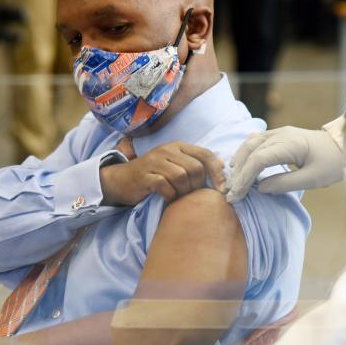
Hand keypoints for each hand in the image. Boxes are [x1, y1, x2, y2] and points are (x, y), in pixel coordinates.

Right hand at [100, 141, 226, 205]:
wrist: (122, 180)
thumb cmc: (154, 174)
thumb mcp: (176, 164)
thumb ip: (197, 162)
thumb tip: (223, 163)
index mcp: (178, 146)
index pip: (205, 154)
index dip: (217, 172)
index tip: (222, 189)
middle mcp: (167, 150)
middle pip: (194, 168)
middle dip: (197, 185)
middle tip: (191, 194)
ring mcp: (154, 161)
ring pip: (181, 176)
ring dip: (183, 191)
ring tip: (178, 196)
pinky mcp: (144, 175)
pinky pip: (165, 186)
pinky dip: (170, 195)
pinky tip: (167, 197)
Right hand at [226, 127, 343, 202]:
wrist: (343, 146)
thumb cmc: (332, 164)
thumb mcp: (312, 179)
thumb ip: (285, 184)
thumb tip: (260, 188)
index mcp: (290, 144)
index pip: (258, 160)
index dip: (245, 177)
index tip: (237, 195)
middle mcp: (281, 135)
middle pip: (250, 151)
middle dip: (238, 172)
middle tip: (230, 192)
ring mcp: (279, 132)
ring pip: (250, 144)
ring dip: (238, 162)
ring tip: (232, 180)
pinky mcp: (279, 135)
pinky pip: (256, 141)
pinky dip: (245, 153)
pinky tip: (238, 163)